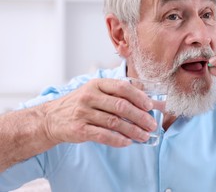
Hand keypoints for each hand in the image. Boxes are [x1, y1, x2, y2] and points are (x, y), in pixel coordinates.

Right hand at [42, 79, 163, 146]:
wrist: (51, 118)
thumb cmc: (82, 104)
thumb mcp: (97, 93)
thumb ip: (120, 96)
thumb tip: (152, 103)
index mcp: (97, 84)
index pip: (122, 87)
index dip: (139, 97)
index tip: (150, 106)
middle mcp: (89, 96)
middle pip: (121, 106)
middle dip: (140, 117)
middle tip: (152, 125)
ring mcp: (83, 112)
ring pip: (114, 122)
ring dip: (132, 130)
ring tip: (144, 136)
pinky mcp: (79, 129)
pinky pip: (102, 135)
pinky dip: (118, 140)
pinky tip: (128, 142)